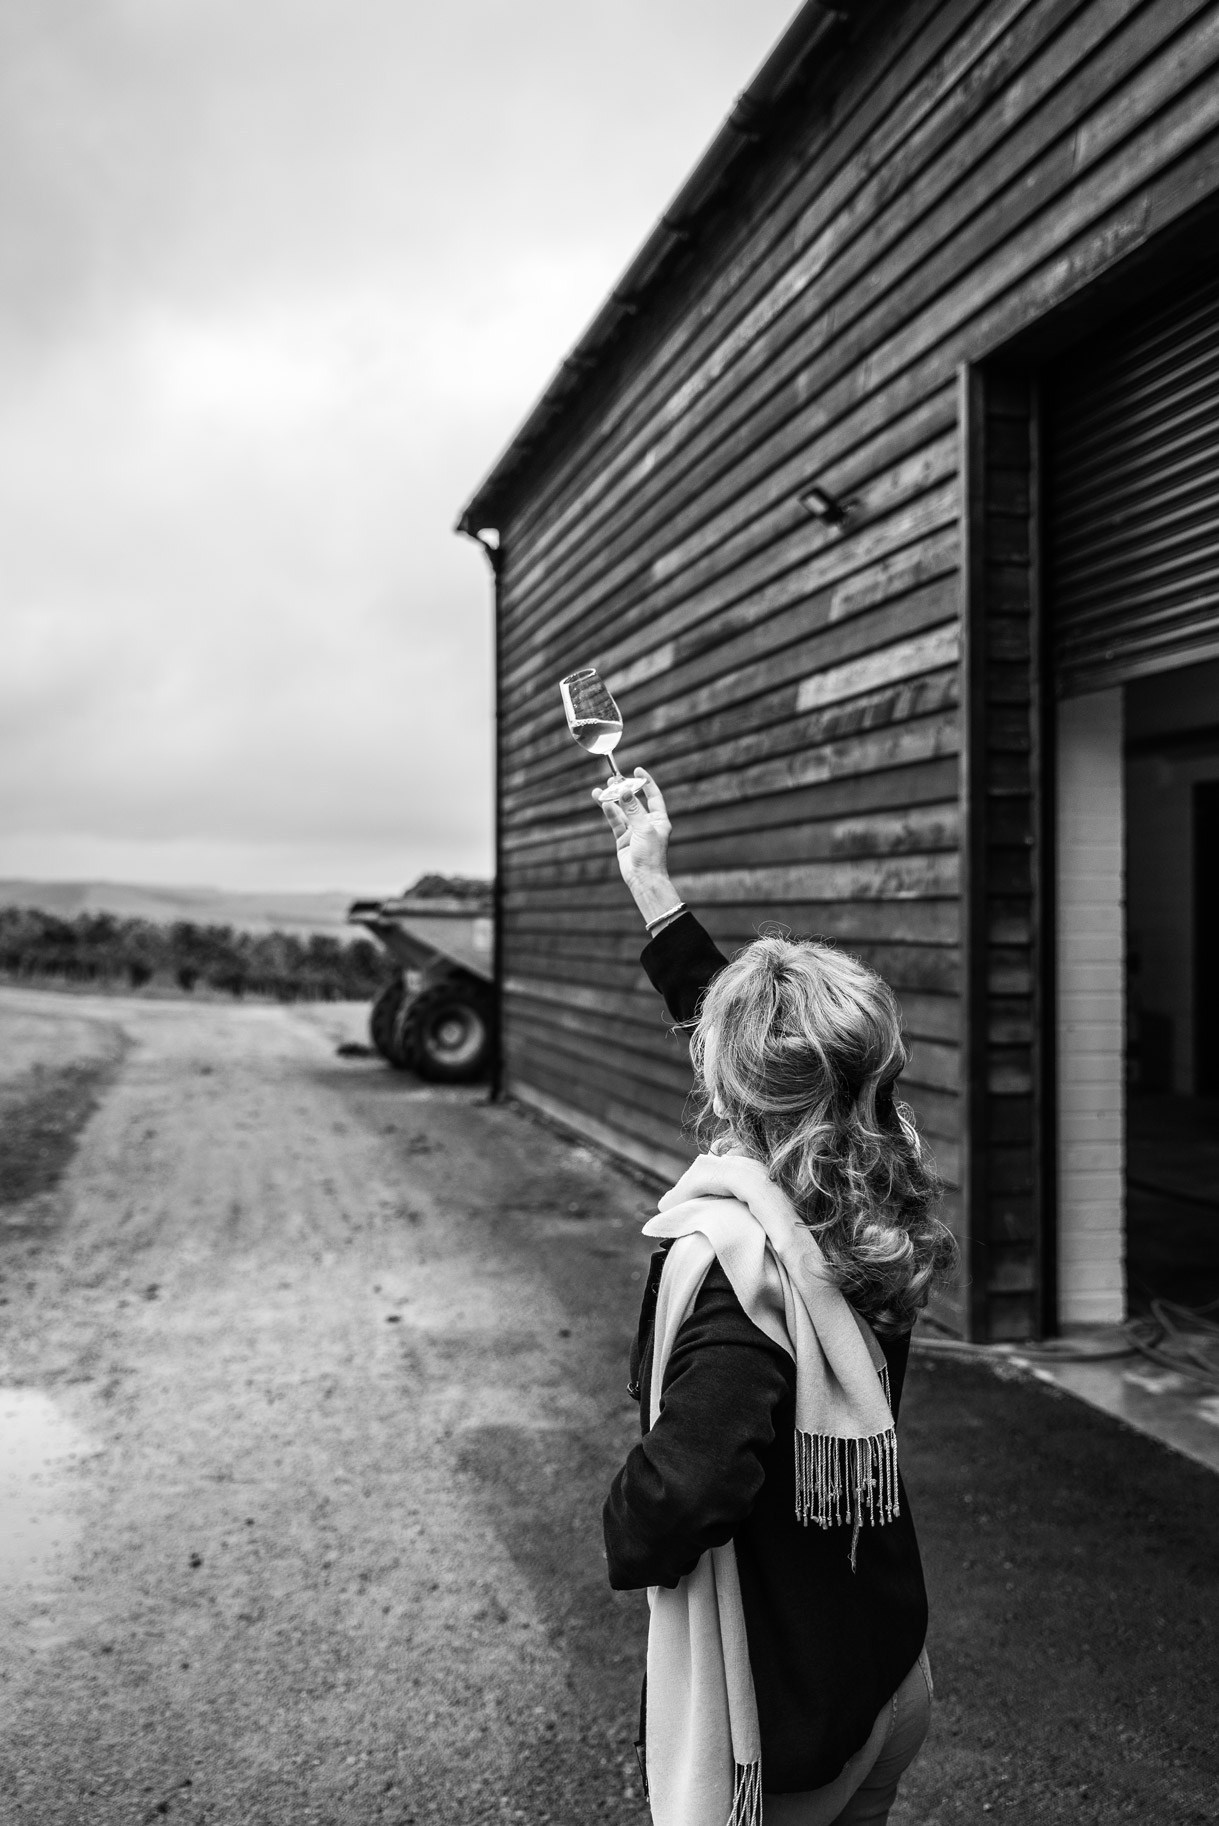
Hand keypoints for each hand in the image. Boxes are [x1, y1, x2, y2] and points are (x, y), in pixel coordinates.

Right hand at [592, 768, 678, 926]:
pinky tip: (602, 802)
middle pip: (634, 802)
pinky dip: (609, 812)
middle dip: (624, 790)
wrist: (643, 879)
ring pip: (622, 811)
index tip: (637, 769)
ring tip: (601, 789)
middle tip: (613, 779)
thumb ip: (633, 809)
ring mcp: (634, 831)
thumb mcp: (643, 828)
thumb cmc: (650, 855)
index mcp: (659, 820)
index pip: (653, 796)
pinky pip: (615, 822)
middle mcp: (647, 823)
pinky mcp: (623, 839)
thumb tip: (624, 791)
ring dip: (612, 801)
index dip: (646, 782)